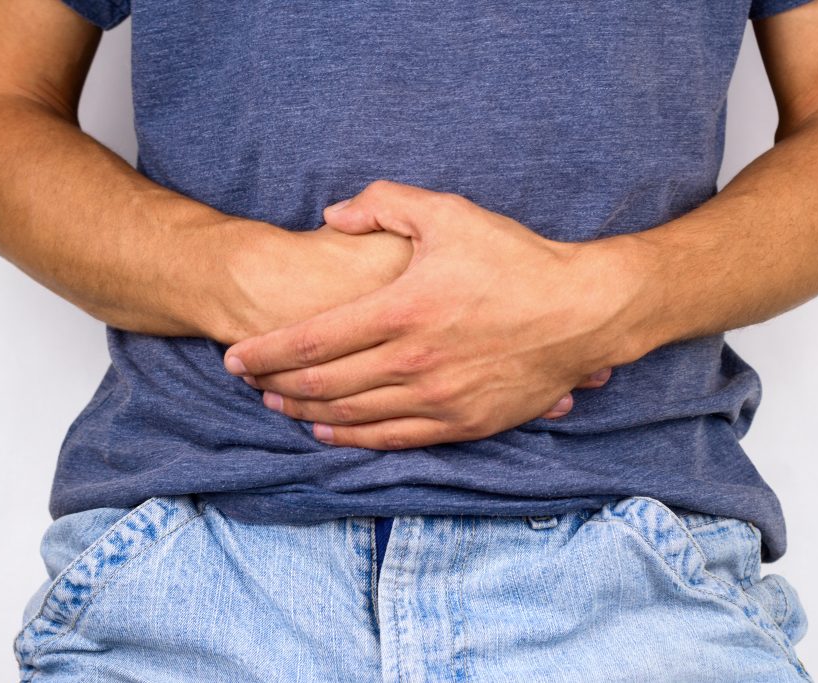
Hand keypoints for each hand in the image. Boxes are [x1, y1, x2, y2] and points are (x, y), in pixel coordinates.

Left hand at [224, 181, 639, 448]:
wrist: (582, 312)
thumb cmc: (516, 260)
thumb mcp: (449, 213)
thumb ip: (384, 204)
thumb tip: (333, 214)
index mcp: (400, 309)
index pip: (310, 340)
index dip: (264, 352)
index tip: (235, 356)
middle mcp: (411, 361)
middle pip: (321, 383)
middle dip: (274, 384)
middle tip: (246, 383)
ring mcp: (436, 398)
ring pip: (351, 415)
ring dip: (305, 412)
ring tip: (275, 406)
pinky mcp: (461, 423)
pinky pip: (392, 439)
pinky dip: (352, 437)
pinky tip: (327, 432)